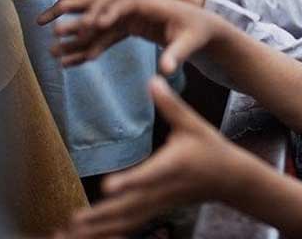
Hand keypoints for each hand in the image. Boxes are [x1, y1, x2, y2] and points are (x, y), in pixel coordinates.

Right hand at [52, 0, 218, 73]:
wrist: (201, 28)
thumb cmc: (198, 33)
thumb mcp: (190, 42)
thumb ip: (176, 54)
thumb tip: (166, 71)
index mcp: (151, 1)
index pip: (124, 1)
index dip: (107, 11)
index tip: (93, 25)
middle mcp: (136, 5)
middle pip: (103, 9)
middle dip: (81, 20)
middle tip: (58, 30)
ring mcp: (130, 15)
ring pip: (99, 24)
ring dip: (78, 36)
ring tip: (55, 50)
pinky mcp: (128, 26)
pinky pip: (105, 37)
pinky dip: (90, 47)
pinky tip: (72, 62)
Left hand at [68, 77, 242, 237]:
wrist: (230, 179)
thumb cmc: (210, 147)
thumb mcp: (193, 123)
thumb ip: (170, 105)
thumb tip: (153, 78)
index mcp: (173, 165)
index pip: (149, 175)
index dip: (130, 181)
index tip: (108, 187)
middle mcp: (165, 188)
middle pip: (131, 206)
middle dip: (102, 215)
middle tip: (74, 220)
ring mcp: (161, 203)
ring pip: (129, 220)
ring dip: (101, 228)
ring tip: (71, 233)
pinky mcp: (158, 210)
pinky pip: (131, 224)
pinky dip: (110, 231)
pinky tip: (89, 235)